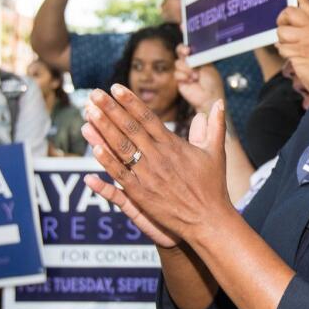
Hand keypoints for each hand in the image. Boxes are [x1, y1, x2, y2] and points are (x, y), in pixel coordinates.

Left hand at [80, 85, 231, 247]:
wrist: (209, 220)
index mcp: (174, 145)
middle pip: (130, 128)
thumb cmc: (213, 187)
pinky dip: (108, 162)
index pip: (148, 118)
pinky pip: (121, 175)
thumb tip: (219, 104)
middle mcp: (159, 157)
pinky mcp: (142, 195)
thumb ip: (215, 126)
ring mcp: (148, 176)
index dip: (130, 102)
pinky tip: (94, 148)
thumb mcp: (216, 153)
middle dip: (111, 109)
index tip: (115, 88)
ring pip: (122, 148)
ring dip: (104, 129)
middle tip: (93, 94)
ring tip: (89, 113)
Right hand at [174, 46, 224, 114]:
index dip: (187, 46)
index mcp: (199, 59)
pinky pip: (177, 73)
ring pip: (178, 63)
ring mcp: (184, 71)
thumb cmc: (212, 83)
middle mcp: (191, 64)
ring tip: (196, 77)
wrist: (209, 97)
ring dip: (187, 69)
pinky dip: (184, 77)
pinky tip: (190, 81)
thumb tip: (189, 51)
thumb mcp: (208, 67)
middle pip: (180, 52)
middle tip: (186, 52)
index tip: (188, 48)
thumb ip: (198, 58)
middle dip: (182, 50)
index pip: (190, 49)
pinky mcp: (179, 80)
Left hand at [276, 0, 308, 97]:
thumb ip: (305, 31)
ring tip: (296, 51)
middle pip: (288, 12)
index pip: (307, 2)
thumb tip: (284, 27)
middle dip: (282, 23)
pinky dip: (284, 54)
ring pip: (281, 32)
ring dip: (283, 44)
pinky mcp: (300, 49)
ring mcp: (307, 37)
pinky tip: (296, 59)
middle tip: (287, 34)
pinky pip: (281, 47)